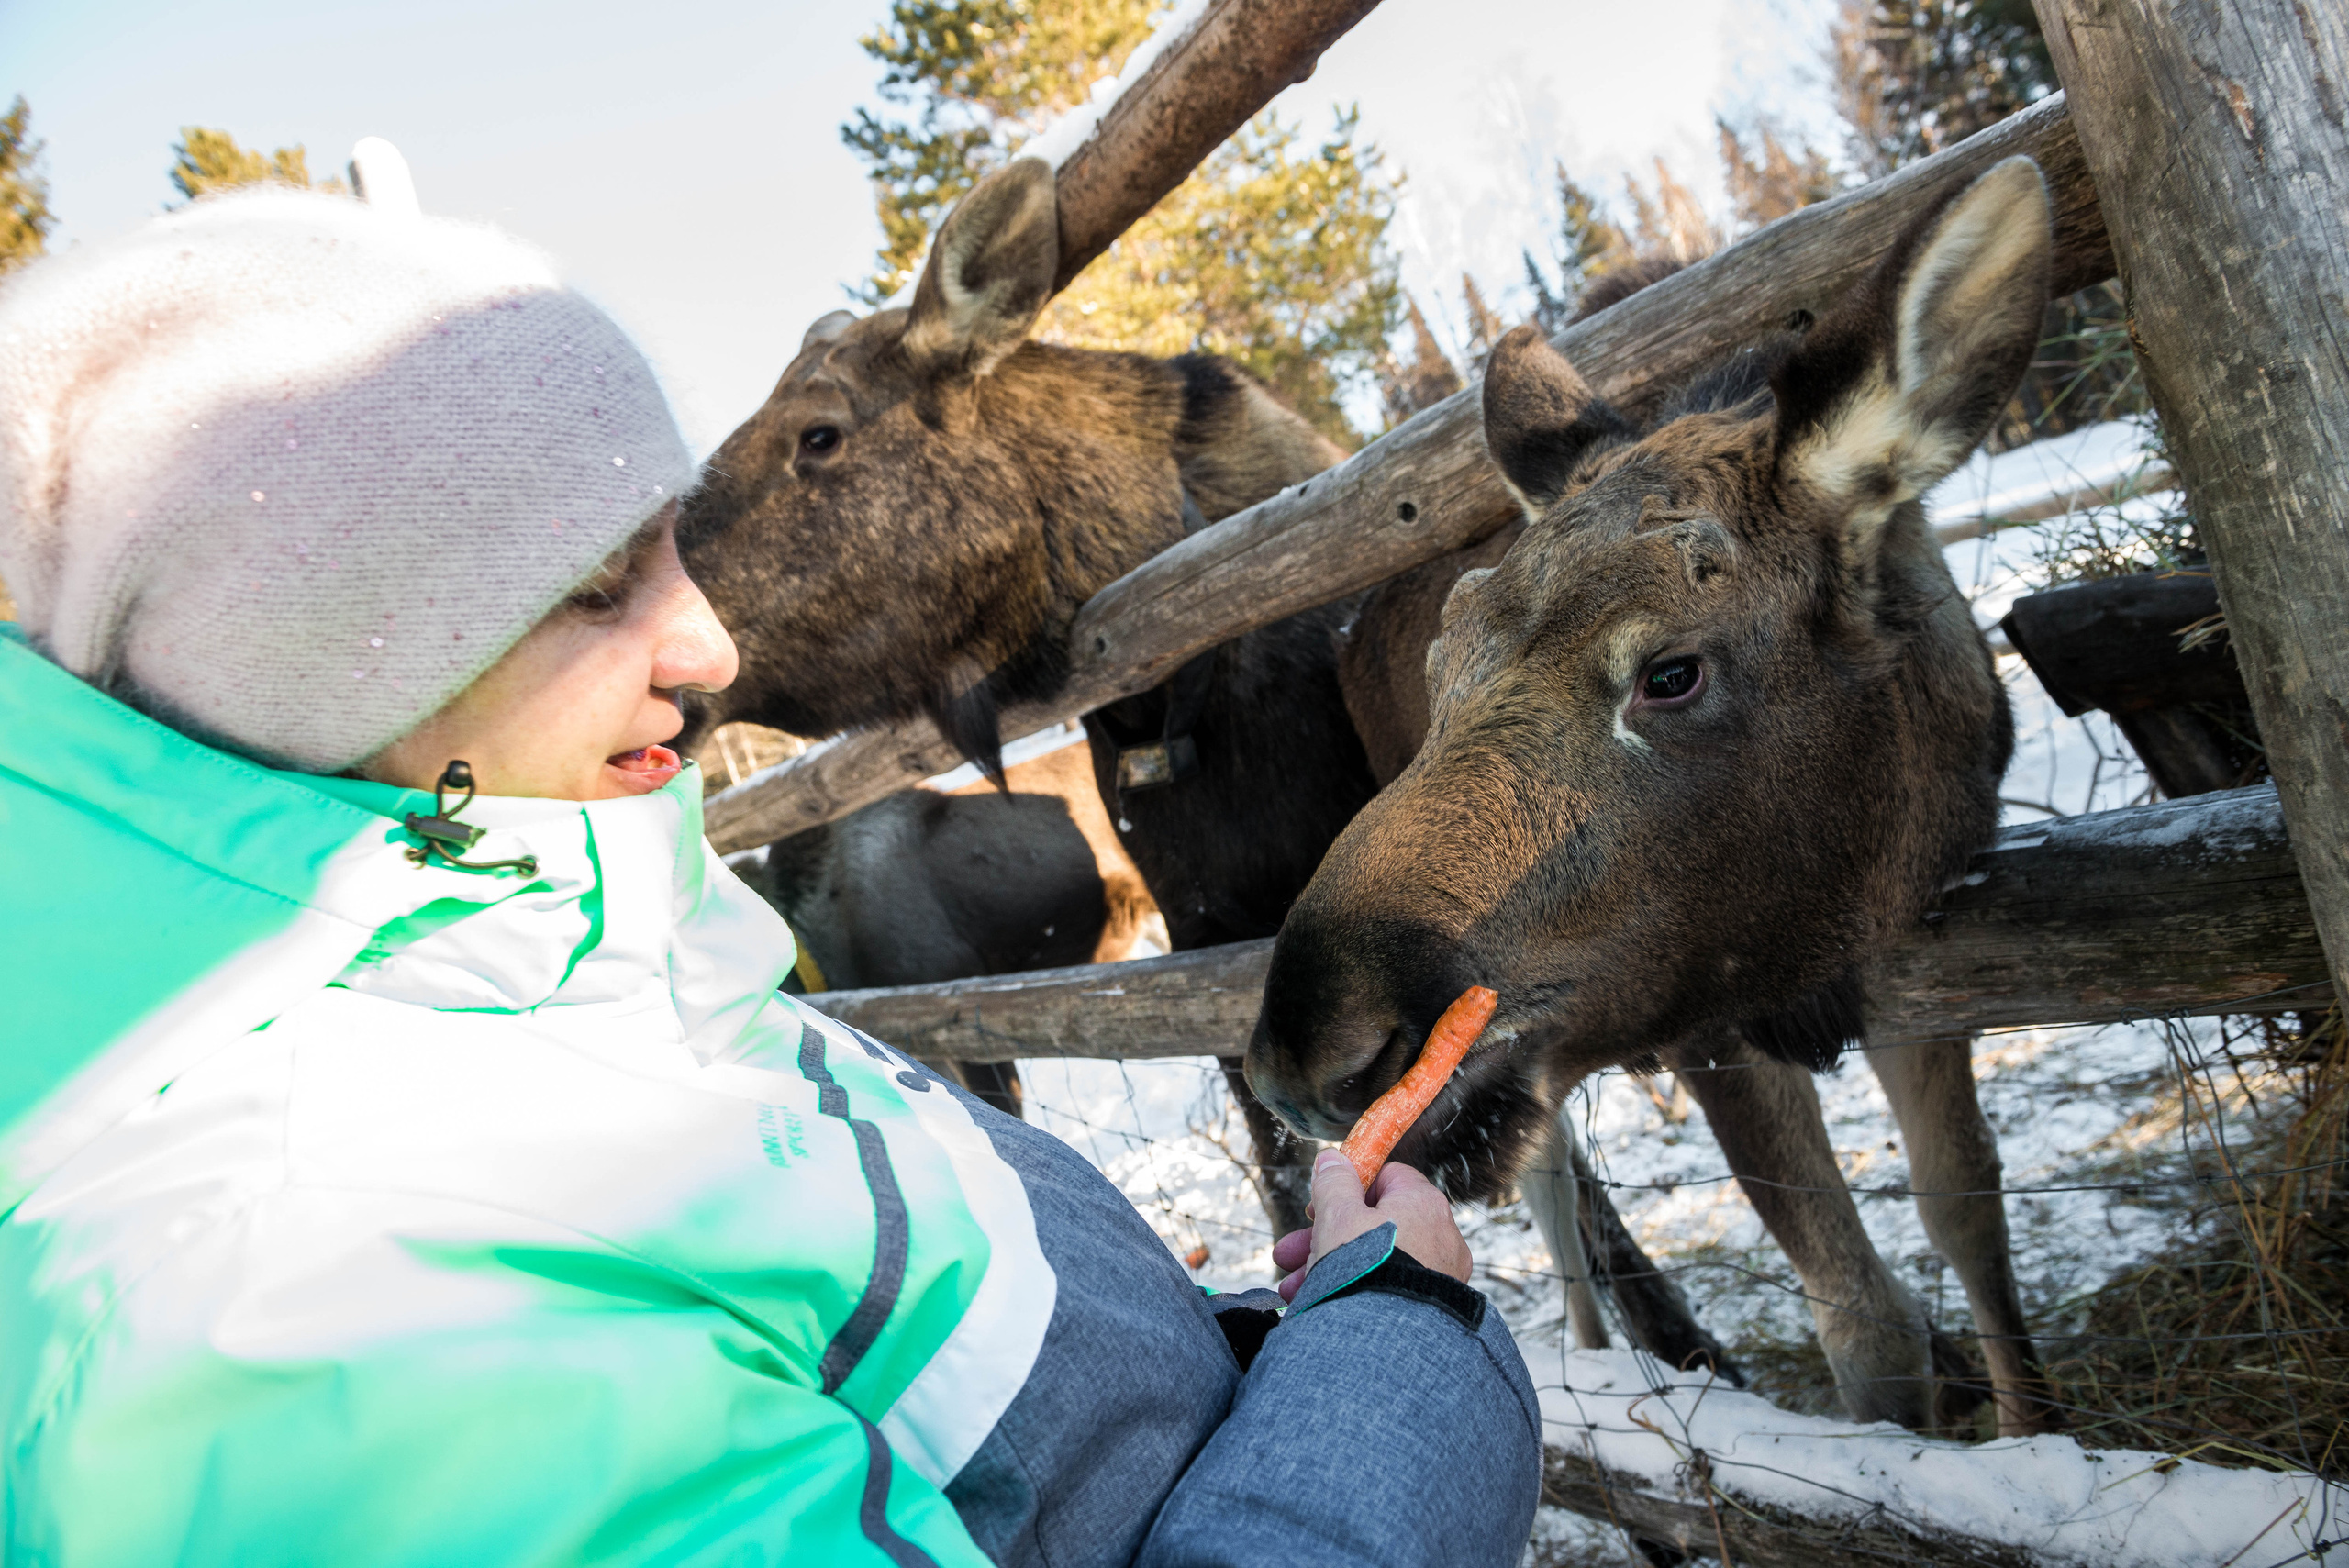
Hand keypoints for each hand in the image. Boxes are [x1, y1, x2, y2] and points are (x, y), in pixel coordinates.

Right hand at [1272, 1149, 1472, 1301]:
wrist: (1386, 1343)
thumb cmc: (1365, 1270)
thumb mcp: (1337, 1215)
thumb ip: (1333, 1182)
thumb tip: (1332, 1159)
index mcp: (1423, 1203)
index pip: (1387, 1178)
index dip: (1348, 1188)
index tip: (1318, 1206)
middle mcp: (1440, 1237)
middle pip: (1373, 1225)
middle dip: (1324, 1239)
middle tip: (1290, 1253)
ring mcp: (1438, 1276)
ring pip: (1375, 1261)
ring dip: (1329, 1269)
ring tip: (1292, 1288)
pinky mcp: (1431, 1308)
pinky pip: (1387, 1289)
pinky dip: (1356, 1292)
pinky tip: (1317, 1305)